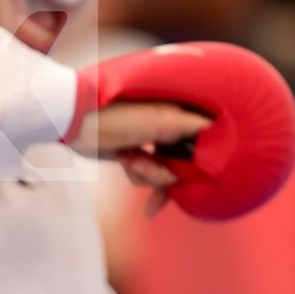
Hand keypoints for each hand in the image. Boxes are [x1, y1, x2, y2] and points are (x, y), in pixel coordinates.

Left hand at [70, 102, 209, 216]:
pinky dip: (137, 175)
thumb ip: (189, 126)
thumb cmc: (114, 116)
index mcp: (179, 116)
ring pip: (166, 174)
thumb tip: (218, 129)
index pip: (205, 143)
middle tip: (141, 163)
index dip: (200, 161)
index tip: (187, 168)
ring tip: (128, 160)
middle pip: (186, 165)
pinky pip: (148, 177)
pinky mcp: (137, 155)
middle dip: (165, 172)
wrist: (76, 124)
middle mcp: (171, 130)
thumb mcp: (156, 121)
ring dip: (147, 174)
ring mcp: (154, 144)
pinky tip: (124, 162)